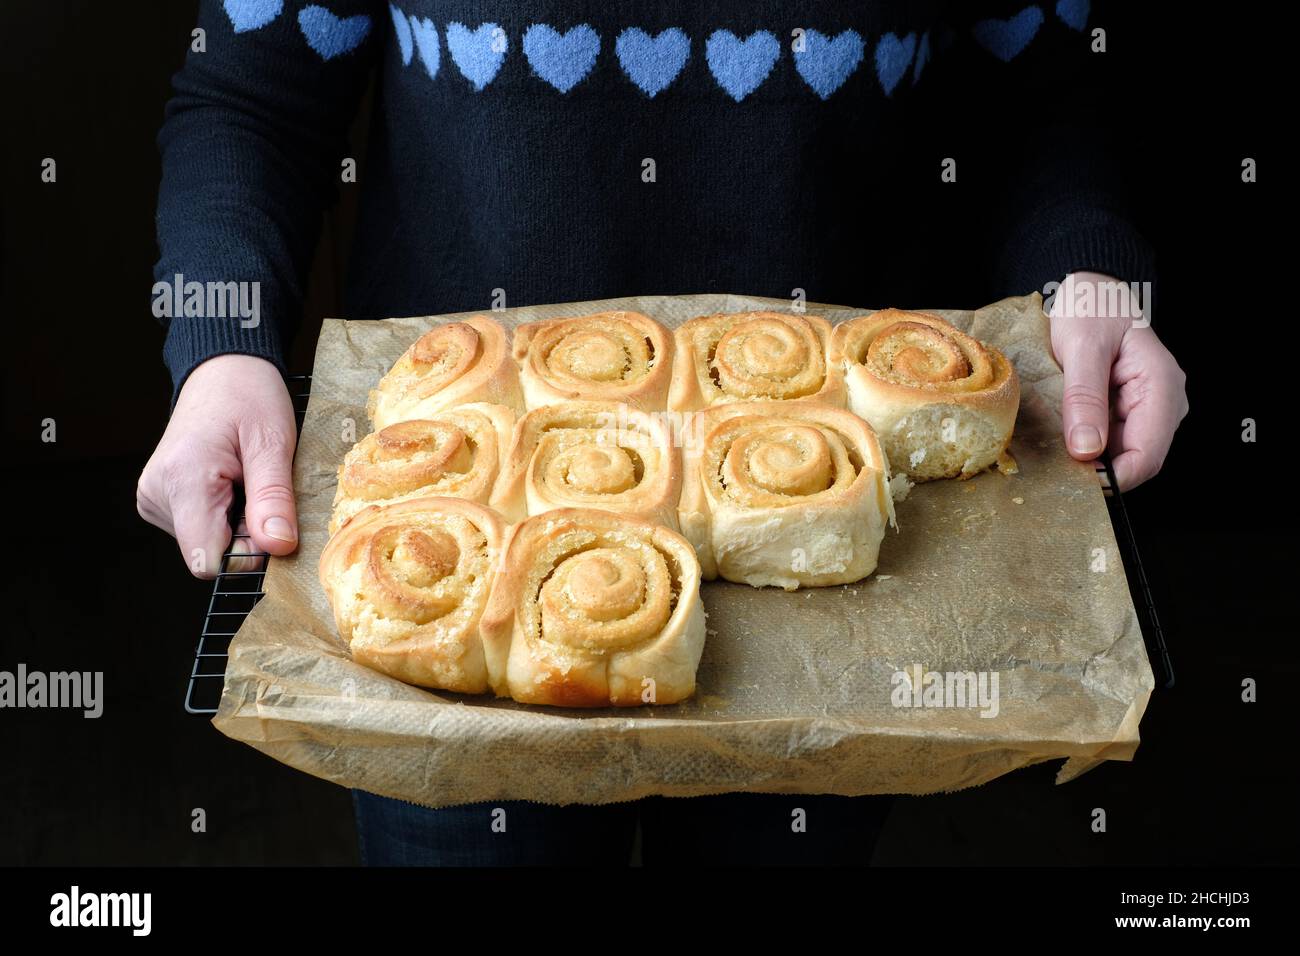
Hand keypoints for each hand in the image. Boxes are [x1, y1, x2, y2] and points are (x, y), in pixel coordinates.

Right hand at [137, 354, 298, 577]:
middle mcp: (158, 494)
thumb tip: (278, 546)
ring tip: (245, 479)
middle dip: (247, 534)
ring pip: (207, 543)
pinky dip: (225, 515)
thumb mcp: (273, 443)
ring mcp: (154, 499)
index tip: (270, 521)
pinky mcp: (160, 500)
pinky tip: (232, 483)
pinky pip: (200, 529)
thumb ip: (273, 498)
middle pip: (211, 553)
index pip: (208, 559)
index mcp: (183, 481)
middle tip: (261, 488)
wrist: (221, 371)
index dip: (248, 553)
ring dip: (238, 523)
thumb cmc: (248, 397)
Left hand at [1049, 272, 1187, 490]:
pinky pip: (1106, 439)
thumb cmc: (1092, 307)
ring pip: (1118, 453)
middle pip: (1135, 459)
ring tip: (1052, 452)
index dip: (1114, 477)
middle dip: (1097, 470)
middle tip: (1055, 469)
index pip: (1148, 455)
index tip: (1076, 481)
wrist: (1090, 288)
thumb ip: (1084, 397)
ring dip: (1087, 458)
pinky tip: (1059, 439)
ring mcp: (1143, 408)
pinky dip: (1083, 443)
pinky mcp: (1124, 410)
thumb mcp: (1082, 346)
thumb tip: (1086, 450)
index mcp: (1161, 386)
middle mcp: (1160, 403)